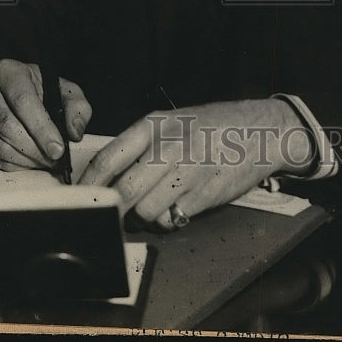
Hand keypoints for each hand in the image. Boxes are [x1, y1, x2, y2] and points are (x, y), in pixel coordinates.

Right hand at [0, 58, 91, 170]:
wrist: (2, 89)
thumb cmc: (37, 89)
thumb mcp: (61, 88)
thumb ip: (76, 107)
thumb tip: (75, 133)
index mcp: (9, 72)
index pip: (23, 101)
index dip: (41, 128)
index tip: (57, 149)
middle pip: (7, 126)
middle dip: (34, 149)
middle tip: (53, 160)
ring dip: (24, 160)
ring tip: (44, 162)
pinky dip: (12, 165)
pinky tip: (28, 162)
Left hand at [78, 98, 313, 229]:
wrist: (261, 131)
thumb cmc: (212, 126)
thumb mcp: (173, 121)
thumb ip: (142, 144)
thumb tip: (106, 176)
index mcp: (155, 124)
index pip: (108, 158)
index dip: (89, 185)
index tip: (79, 199)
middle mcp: (168, 147)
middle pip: (123, 192)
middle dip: (112, 210)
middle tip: (110, 215)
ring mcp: (187, 174)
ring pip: (145, 213)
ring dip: (143, 217)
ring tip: (154, 204)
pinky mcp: (203, 197)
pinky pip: (171, 220)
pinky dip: (169, 219)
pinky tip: (178, 204)